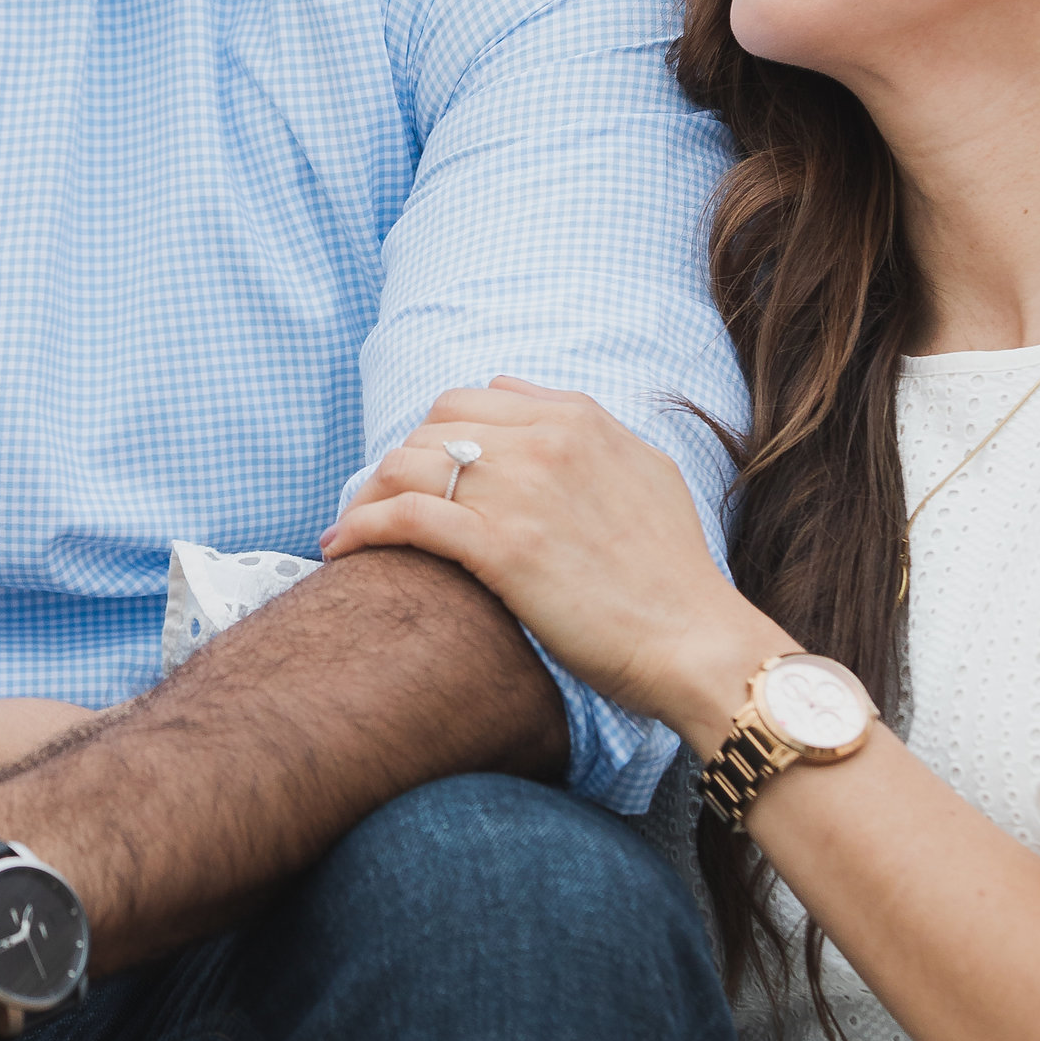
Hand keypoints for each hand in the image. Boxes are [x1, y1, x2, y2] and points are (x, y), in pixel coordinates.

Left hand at [321, 381, 778, 745]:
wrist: (695, 641)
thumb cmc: (673, 575)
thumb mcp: (646, 473)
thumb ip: (586, 432)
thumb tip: (527, 401)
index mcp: (579, 419)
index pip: (473, 399)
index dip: (436, 435)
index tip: (421, 473)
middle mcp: (546, 442)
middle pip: (432, 427)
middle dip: (399, 463)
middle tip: (380, 505)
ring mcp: (521, 491)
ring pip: (408, 464)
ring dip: (369, 494)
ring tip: (353, 528)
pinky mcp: (500, 548)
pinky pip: (405, 516)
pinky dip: (363, 527)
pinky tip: (344, 550)